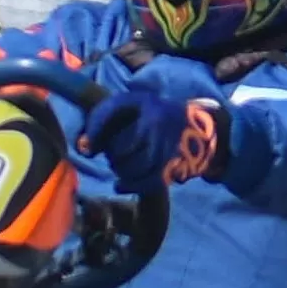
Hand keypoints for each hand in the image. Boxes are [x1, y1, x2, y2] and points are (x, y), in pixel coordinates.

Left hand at [80, 69, 230, 192]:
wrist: (204, 128)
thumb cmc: (159, 115)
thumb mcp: (137, 104)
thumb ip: (107, 117)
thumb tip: (82, 148)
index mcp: (144, 101)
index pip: (110, 111)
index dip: (94, 129)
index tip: (85, 145)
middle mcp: (156, 121)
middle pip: (120, 147)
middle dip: (112, 155)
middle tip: (113, 156)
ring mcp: (167, 144)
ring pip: (132, 166)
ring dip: (121, 170)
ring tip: (121, 167)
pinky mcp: (175, 165)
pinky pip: (147, 181)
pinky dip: (130, 185)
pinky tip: (121, 185)